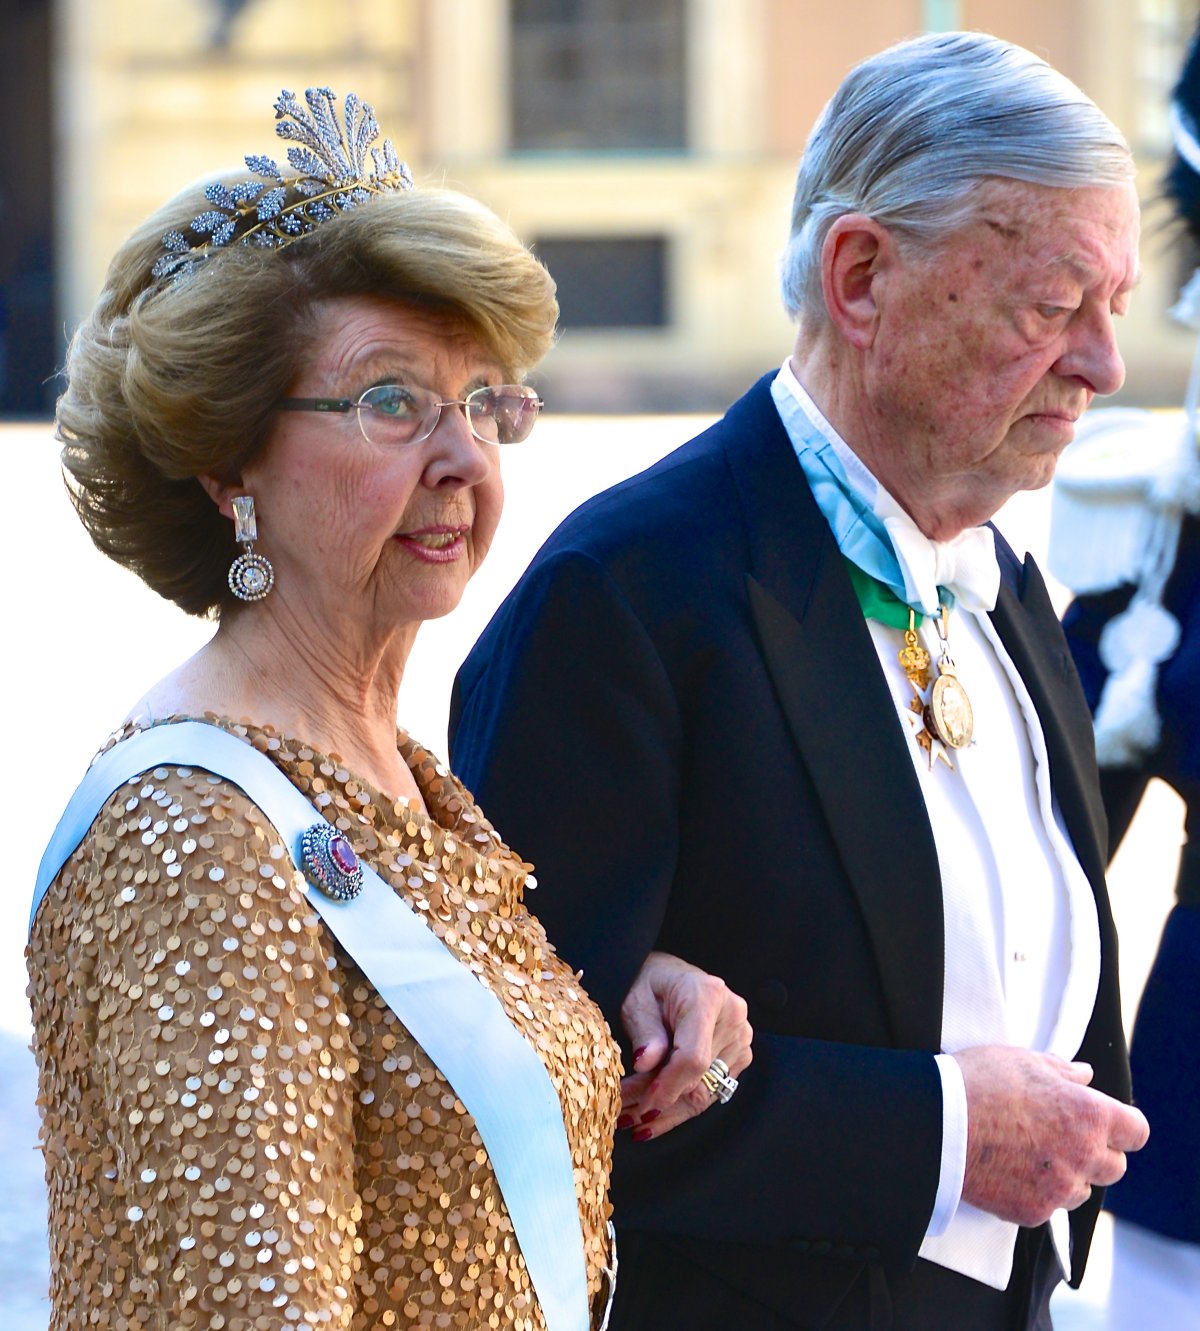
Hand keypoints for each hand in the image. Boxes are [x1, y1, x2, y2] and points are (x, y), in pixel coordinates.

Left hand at [617, 950, 752, 1140]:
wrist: (672, 976)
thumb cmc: (652, 982)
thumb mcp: (636, 998)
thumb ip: (644, 1031)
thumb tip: (645, 1064)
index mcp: (708, 996)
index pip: (693, 1056)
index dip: (668, 1086)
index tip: (643, 1105)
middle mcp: (733, 1017)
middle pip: (697, 1079)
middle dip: (658, 1102)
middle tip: (622, 1116)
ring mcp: (740, 1038)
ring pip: (705, 1093)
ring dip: (667, 1112)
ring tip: (632, 1120)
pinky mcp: (739, 1056)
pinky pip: (711, 1093)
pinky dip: (679, 1108)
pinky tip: (653, 1118)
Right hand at [954, 1045, 1148, 1226]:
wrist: (936, 1123)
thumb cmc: (978, 1084)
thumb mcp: (1022, 1060)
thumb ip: (1062, 1071)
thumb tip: (1083, 1075)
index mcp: (1088, 1114)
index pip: (1135, 1131)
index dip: (1121, 1126)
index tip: (1105, 1122)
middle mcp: (1082, 1155)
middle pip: (1114, 1166)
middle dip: (1095, 1152)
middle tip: (1061, 1135)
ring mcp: (1059, 1188)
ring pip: (1081, 1190)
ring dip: (1067, 1176)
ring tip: (1029, 1153)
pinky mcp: (1033, 1211)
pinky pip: (1048, 1206)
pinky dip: (1035, 1192)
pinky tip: (1009, 1169)